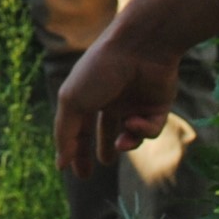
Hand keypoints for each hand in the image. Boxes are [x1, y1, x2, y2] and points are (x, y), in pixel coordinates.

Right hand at [53, 26, 182, 173]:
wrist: (141, 47)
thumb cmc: (101, 70)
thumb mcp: (72, 101)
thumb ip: (65, 133)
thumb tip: (60, 165)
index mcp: (89, 95)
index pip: (80, 127)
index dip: (77, 149)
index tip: (76, 172)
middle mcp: (112, 99)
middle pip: (106, 132)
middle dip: (102, 150)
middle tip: (97, 168)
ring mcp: (136, 102)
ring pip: (131, 135)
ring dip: (126, 143)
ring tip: (121, 144)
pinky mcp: (159, 105)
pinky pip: (151, 129)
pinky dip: (142, 131)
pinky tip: (134, 123)